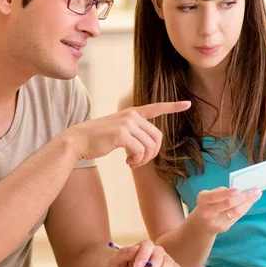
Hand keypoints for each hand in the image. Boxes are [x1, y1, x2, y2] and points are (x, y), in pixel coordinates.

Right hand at [62, 101, 190, 167]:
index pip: (157, 107)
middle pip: (157, 137)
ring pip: (149, 146)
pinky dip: (137, 162)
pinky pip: (140, 152)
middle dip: (152, 154)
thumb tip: (149, 147)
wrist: (77, 141)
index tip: (188, 104)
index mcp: (132, 112)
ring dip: (144, 160)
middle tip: (140, 162)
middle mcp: (132, 115)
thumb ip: (134, 132)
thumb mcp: (118, 130)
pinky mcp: (121, 134)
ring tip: (132, 163)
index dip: (173, 107)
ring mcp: (127, 123)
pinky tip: (127, 163)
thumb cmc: (98, 139)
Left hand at [106, 240, 180, 266]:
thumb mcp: (115, 259)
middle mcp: (156, 251)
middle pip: (159, 257)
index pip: (147, 246)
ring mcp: (164, 260)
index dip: (143, 256)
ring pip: (169, 264)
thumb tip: (135, 249)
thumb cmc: (117, 264)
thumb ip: (124, 253)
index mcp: (143, 246)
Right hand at [191, 187, 261, 233]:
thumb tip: (242, 189)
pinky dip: (246, 208)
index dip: (226, 193)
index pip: (214, 196)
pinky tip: (251, 202)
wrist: (202, 223)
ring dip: (248, 202)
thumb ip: (222, 192)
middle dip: (244, 196)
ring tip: (257, 194)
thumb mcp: (209, 195)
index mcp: (202, 200)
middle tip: (256, 190)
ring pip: (235, 211)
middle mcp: (207, 212)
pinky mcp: (224, 227)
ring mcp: (216, 221)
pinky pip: (237, 217)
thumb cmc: (208, 203)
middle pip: (228, 204)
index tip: (238, 190)